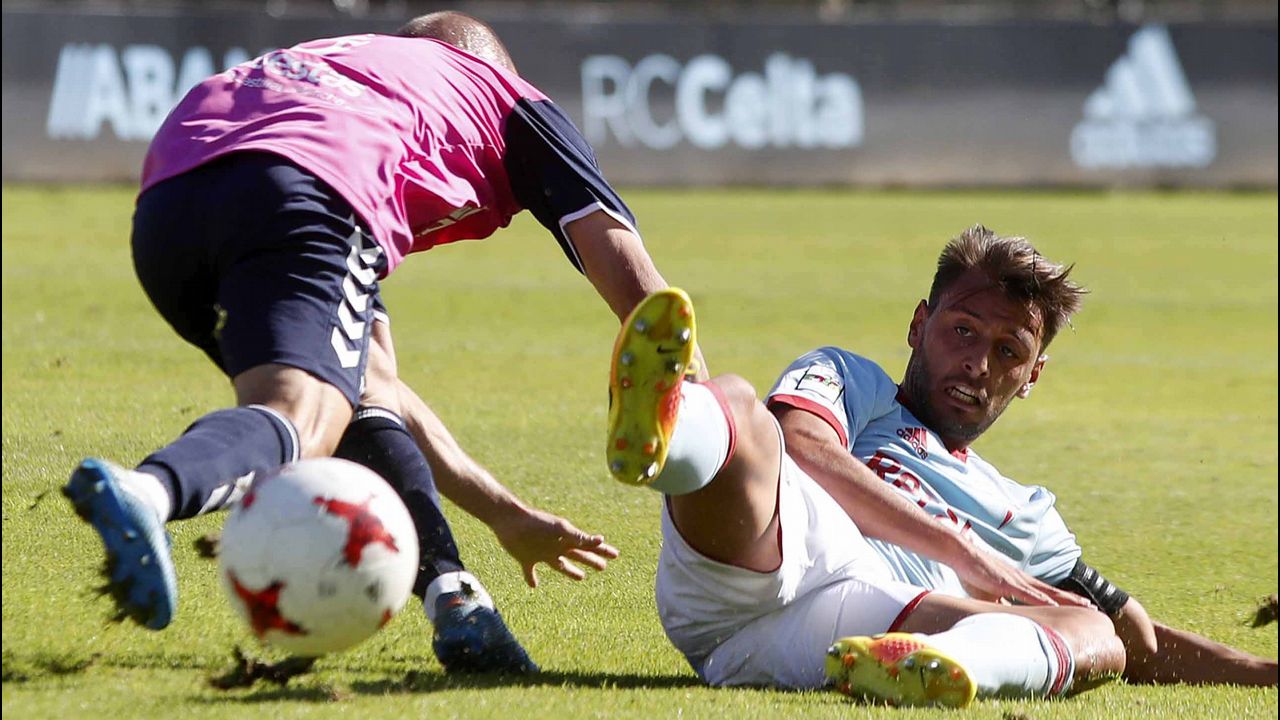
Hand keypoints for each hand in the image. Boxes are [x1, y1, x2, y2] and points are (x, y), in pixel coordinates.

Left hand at [492, 506, 619, 587]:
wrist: (510, 519)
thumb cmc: (536, 523)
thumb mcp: (560, 530)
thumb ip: (578, 536)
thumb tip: (601, 539)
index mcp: (567, 539)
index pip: (589, 545)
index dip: (602, 551)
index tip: (616, 555)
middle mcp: (557, 546)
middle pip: (578, 556)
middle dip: (592, 561)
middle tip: (604, 567)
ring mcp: (542, 552)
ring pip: (560, 565)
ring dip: (571, 571)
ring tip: (581, 577)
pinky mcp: (526, 558)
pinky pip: (530, 571)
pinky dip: (532, 578)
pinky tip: (534, 586)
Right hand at [950, 543, 1093, 608]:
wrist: (962, 555)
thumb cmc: (973, 572)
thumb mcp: (988, 594)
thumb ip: (1000, 604)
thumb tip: (1005, 615)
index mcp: (1019, 583)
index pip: (1047, 594)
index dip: (1064, 600)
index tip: (1080, 606)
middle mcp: (1023, 580)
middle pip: (1053, 592)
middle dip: (1073, 600)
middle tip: (1092, 608)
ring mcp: (1016, 581)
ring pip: (1047, 593)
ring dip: (1066, 600)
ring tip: (1084, 606)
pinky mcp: (1006, 583)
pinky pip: (1028, 594)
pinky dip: (1043, 600)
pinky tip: (1055, 606)